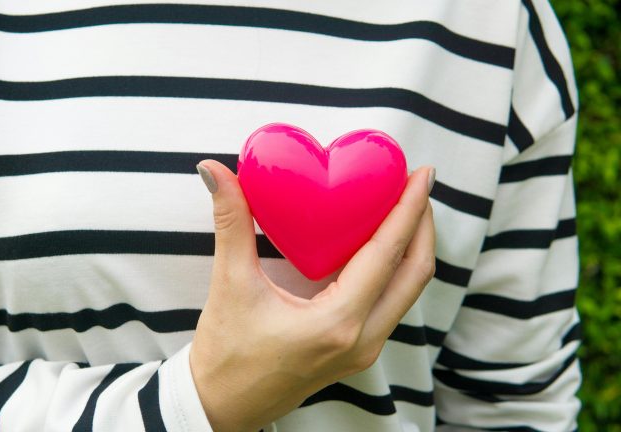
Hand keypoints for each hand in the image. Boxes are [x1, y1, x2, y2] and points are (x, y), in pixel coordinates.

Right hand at [190, 160, 435, 431]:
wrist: (222, 407)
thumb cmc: (225, 356)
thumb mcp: (230, 285)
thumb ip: (230, 224)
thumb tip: (215, 171)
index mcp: (336, 323)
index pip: (387, 255)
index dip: (408, 210)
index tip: (421, 174)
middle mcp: (362, 340)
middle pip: (415, 274)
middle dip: (422, 225)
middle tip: (417, 184)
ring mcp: (364, 351)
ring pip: (408, 292)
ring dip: (412, 248)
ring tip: (404, 208)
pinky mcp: (357, 353)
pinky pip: (391, 304)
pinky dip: (395, 270)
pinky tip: (379, 246)